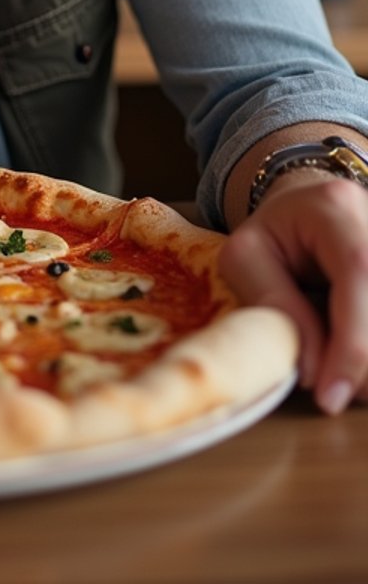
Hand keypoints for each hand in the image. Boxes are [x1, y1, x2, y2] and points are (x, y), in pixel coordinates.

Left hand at [219, 171, 367, 414]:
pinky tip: (355, 364)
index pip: (358, 269)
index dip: (353, 341)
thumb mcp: (245, 257)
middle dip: (363, 360)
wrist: (304, 206)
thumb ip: (273, 303)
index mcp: (334, 208)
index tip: (331, 394)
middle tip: (334, 394)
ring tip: (343, 379)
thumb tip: (311, 370)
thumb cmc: (271, 234)